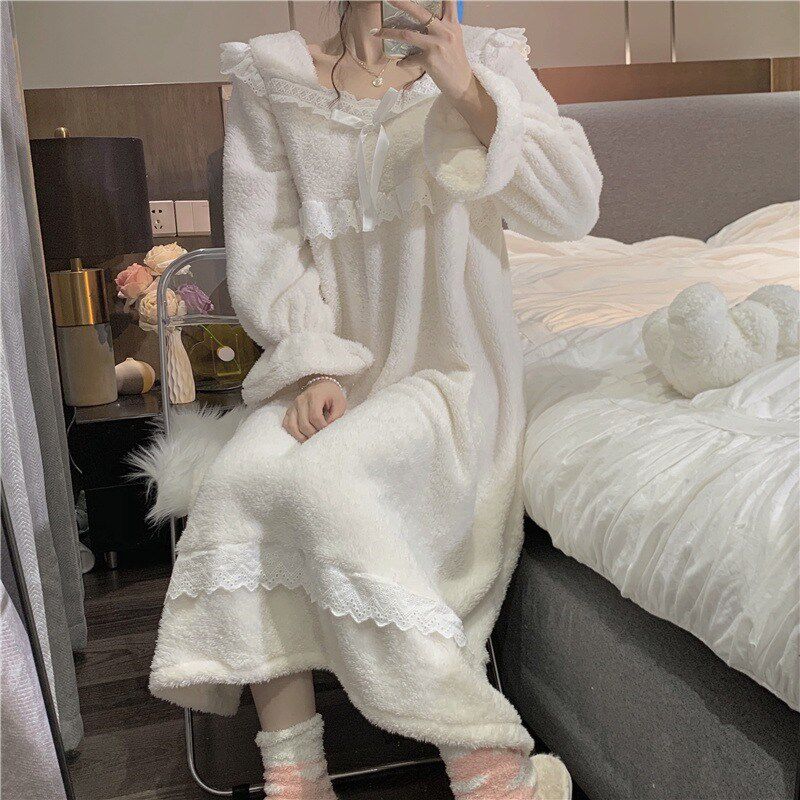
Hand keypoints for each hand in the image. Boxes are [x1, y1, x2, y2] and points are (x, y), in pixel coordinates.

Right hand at [282, 378, 346, 442]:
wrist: (322, 386)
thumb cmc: (332, 395)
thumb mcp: (340, 403)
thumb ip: (335, 417)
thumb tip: (327, 430)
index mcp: (314, 396)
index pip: (315, 417)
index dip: (322, 427)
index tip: (328, 431)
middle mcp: (301, 400)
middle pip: (304, 424)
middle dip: (313, 434)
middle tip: (321, 437)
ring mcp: (293, 405)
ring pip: (292, 426)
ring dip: (302, 436)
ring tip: (312, 439)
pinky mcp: (289, 411)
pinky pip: (286, 425)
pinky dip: (293, 433)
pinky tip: (303, 436)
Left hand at [373, 1, 496, 145]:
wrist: (462, 84)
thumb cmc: (456, 61)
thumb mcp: (454, 38)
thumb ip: (443, 26)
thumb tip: (427, 19)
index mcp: (451, 23)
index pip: (448, 1)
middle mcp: (445, 31)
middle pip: (420, 12)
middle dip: (402, 3)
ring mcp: (436, 45)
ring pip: (407, 35)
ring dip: (389, 33)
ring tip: (377, 33)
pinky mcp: (429, 60)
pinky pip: (410, 59)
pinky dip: (403, 62)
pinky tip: (401, 63)